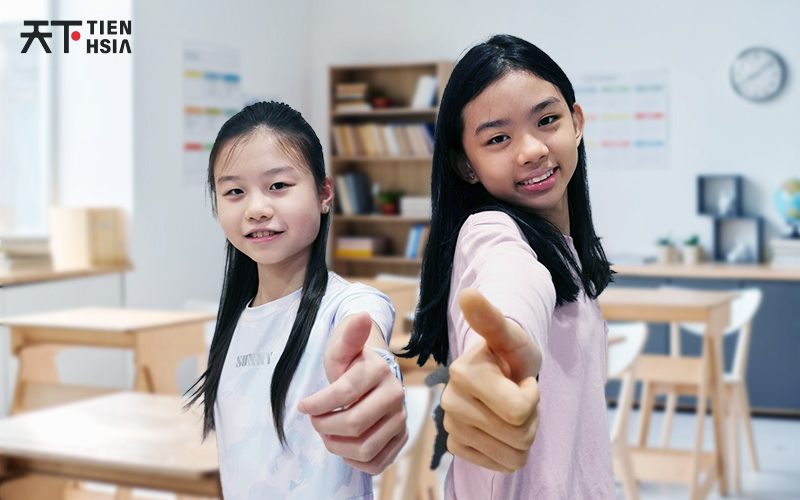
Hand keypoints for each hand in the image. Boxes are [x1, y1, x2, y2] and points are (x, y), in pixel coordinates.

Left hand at [298, 312, 407, 474]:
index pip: (345, 393)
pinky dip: (354, 461)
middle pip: (354, 423)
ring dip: (336, 446)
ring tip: (327, 433)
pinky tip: (344, 445)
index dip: (318, 403)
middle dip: (325, 426)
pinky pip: (376, 463)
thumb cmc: (350, 363)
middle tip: (315, 421)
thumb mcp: (342, 348)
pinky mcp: (401, 438)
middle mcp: (396, 395)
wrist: (371, 376)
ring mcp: (401, 419)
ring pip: (365, 447)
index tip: (303, 406)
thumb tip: (362, 317)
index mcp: (380, 371)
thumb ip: (349, 335)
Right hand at [441, 288, 541, 472]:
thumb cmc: (509, 354)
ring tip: (511, 411)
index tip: (521, 379)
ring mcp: (451, 426)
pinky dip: (510, 450)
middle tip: (519, 396)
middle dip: (531, 417)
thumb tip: (469, 295)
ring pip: (514, 454)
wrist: (497, 372)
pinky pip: (501, 465)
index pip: (520, 410)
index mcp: (463, 373)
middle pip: (519, 434)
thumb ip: (491, 319)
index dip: (532, 396)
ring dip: (524, 435)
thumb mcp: (511, 337)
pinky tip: (501, 428)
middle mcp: (451, 401)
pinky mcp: (456, 446)